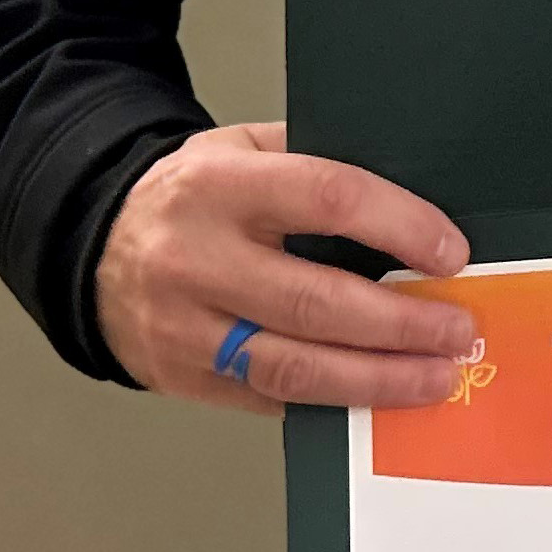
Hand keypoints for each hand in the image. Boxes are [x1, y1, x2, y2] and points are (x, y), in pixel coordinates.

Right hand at [95, 120, 476, 415]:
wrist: (94, 246)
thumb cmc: (195, 196)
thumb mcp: (246, 150)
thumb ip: (317, 167)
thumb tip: (417, 209)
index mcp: (220, 185)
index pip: (328, 198)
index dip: (399, 226)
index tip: (451, 253)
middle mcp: (196, 258)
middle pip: (314, 300)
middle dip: (400, 323)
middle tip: (458, 332)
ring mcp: (184, 326)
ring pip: (292, 365)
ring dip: (376, 379)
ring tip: (435, 379)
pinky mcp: (182, 376)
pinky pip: (268, 397)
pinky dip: (331, 401)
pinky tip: (378, 398)